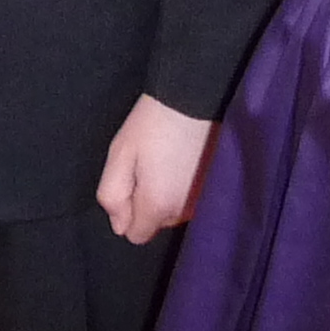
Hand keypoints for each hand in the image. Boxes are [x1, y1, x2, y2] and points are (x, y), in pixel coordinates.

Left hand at [95, 93, 214, 243]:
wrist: (196, 96)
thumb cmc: (153, 122)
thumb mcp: (120, 153)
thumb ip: (112, 195)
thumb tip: (119, 226)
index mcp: (158, 206)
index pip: (136, 235)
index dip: (128, 210)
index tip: (132, 180)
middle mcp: (185, 211)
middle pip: (157, 223)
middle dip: (149, 201)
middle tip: (150, 163)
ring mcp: (204, 201)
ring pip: (175, 212)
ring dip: (168, 195)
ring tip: (169, 158)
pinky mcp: (217, 189)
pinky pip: (193, 201)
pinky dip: (186, 187)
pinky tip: (186, 161)